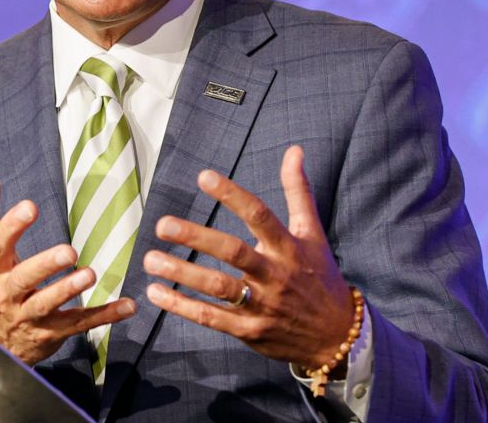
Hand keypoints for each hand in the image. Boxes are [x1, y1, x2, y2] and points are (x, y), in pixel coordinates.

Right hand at [0, 166, 135, 364]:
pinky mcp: (50, 333)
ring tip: (89, 274)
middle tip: (69, 251)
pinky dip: (103, 315)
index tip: (31, 207)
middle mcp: (6, 293)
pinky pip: (78, 324)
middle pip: (23, 278)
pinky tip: (127, 306)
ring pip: (47, 304)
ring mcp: (28, 316)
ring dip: (69, 290)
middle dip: (45, 265)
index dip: (12, 226)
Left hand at [142, 146, 354, 369]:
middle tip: (162, 224)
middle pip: (233, 252)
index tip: (204, 176)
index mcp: (289, 248)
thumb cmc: (320, 276)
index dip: (232, 195)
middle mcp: (275, 275)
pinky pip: (212, 318)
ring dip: (182, 273)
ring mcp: (262, 305)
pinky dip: (182, 306)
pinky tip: (155, 292)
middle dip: (197, 237)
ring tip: (150, 259)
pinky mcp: (250, 331)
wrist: (337, 336)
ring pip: (218, 287)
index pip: (259, 215)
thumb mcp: (312, 233)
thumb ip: (298, 191)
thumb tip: (294, 150)